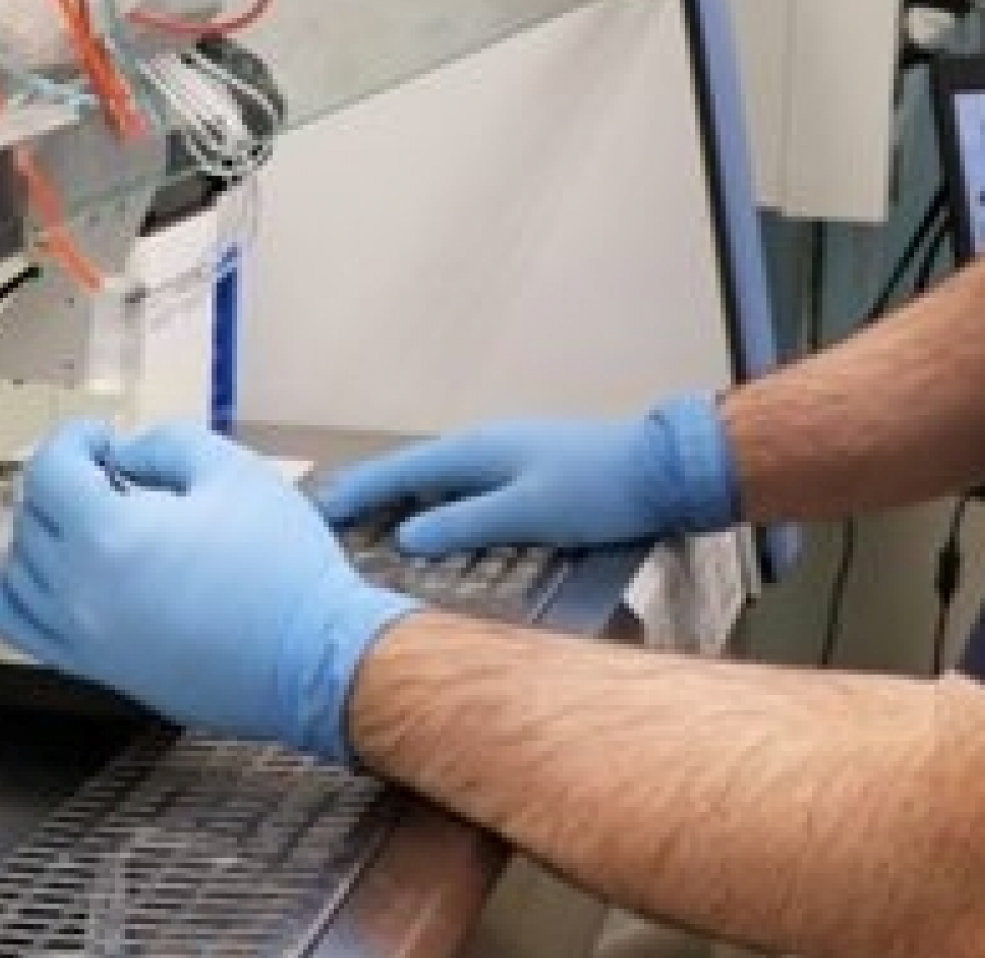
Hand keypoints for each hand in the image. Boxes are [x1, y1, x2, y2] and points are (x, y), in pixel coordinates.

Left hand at [0, 419, 417, 762]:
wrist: (313, 661)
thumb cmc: (284, 574)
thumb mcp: (234, 473)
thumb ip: (165, 445)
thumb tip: (126, 453)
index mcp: (108, 536)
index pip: (53, 469)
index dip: (77, 439)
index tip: (106, 437)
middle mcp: (78, 591)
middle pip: (34, 517)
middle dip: (68, 481)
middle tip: (115, 472)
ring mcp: (82, 636)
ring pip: (22, 569)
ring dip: (41, 530)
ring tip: (79, 513)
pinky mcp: (97, 668)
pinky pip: (19, 630)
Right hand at [312, 389, 737, 554]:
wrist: (663, 470)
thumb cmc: (600, 488)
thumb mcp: (527, 513)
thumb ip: (464, 525)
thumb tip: (408, 537)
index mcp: (478, 451)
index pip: (401, 471)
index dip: (359, 492)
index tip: (321, 510)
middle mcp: (487, 447)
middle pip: (415, 473)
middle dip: (374, 496)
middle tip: (336, 521)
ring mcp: (509, 457)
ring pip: (441, 481)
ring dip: (406, 502)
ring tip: (375, 527)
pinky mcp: (530, 473)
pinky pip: (466, 488)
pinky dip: (440, 505)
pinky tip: (441, 526)